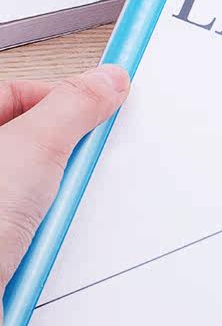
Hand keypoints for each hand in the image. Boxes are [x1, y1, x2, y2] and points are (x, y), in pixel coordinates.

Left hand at [0, 66, 128, 294]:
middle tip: (70, 172)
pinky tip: (41, 244)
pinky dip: (45, 233)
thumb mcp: (33, 149)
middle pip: (29, 142)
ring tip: (48, 218)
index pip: (17, 93)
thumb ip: (75, 106)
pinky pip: (31, 225)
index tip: (100, 107)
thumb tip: (107, 81)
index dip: (61, 100)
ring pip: (33, 187)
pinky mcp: (1, 242)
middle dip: (61, 159)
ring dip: (53, 203)